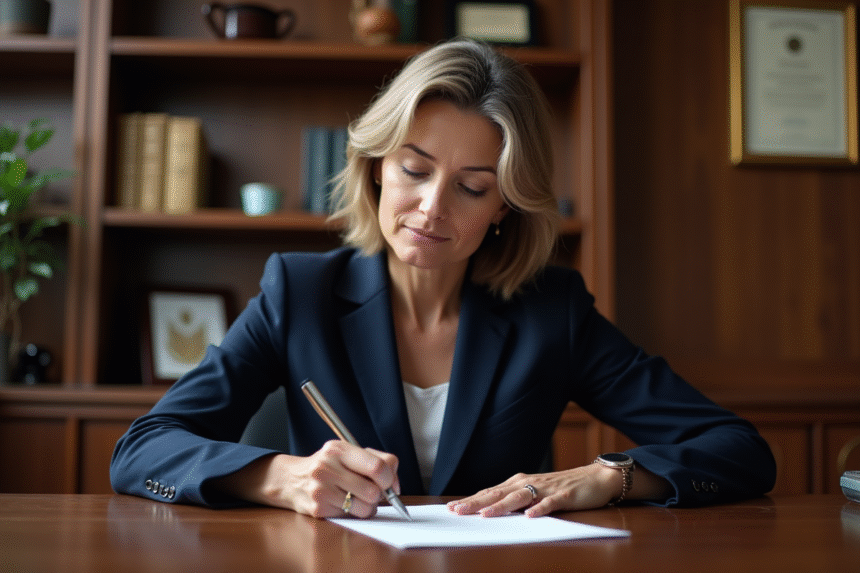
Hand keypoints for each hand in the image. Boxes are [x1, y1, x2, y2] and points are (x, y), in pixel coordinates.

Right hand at [213, 440, 400, 518]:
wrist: (291, 479)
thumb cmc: (328, 466)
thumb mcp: (347, 453)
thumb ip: (375, 460)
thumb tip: (395, 484)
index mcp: (339, 449)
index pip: (378, 466)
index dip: (390, 478)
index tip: (390, 483)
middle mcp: (328, 467)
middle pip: (374, 490)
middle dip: (379, 495)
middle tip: (371, 492)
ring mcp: (321, 489)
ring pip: (365, 507)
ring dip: (367, 507)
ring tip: (357, 498)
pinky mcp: (318, 508)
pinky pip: (350, 517)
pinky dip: (352, 513)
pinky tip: (341, 503)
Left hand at [447, 464, 622, 517]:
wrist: (595, 478)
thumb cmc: (561, 487)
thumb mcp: (534, 492)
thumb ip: (514, 500)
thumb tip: (488, 509)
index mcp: (519, 483)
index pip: (490, 492)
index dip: (471, 500)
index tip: (451, 508)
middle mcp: (529, 483)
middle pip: (499, 493)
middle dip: (477, 503)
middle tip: (457, 511)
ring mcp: (547, 489)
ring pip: (520, 497)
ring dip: (502, 505)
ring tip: (486, 515)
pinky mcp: (565, 495)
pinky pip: (551, 503)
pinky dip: (540, 509)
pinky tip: (531, 516)